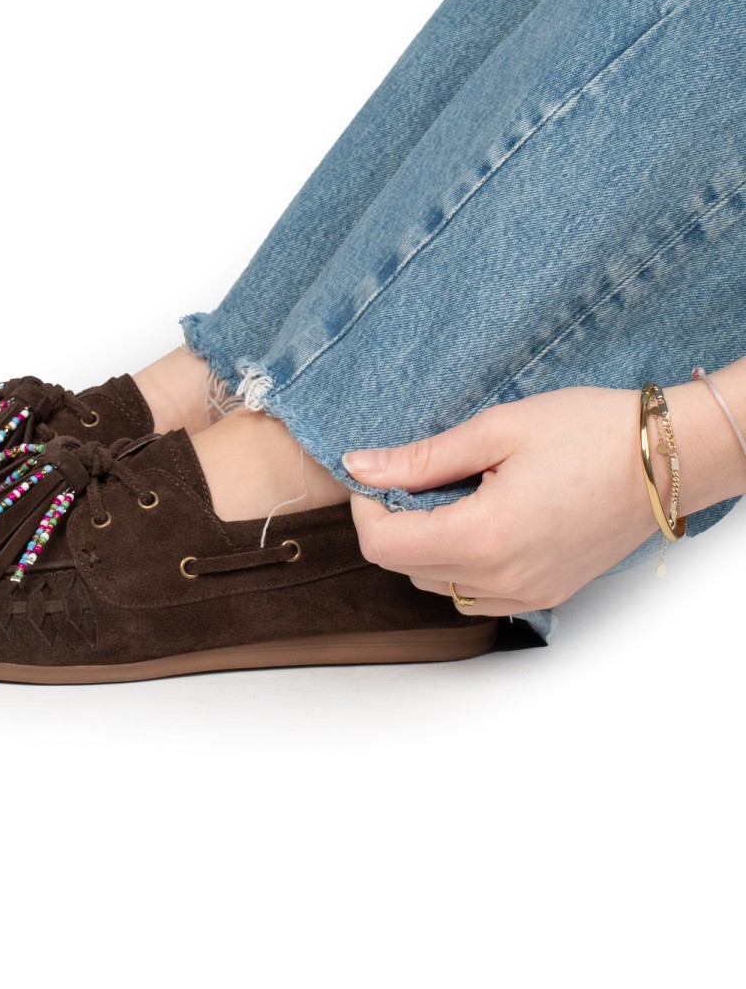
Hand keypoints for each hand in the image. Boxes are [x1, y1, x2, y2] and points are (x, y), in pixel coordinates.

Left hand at [344, 387, 660, 614]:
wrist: (665, 457)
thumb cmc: (590, 432)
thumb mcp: (496, 430)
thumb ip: (422, 457)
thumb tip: (361, 465)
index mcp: (484, 538)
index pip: (384, 546)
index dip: (366, 508)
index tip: (376, 474)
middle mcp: (504, 580)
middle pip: (406, 570)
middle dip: (393, 524)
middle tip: (414, 476)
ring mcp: (528, 594)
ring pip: (439, 586)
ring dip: (425, 546)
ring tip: (452, 493)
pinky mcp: (548, 593)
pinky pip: (478, 596)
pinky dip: (460, 564)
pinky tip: (479, 519)